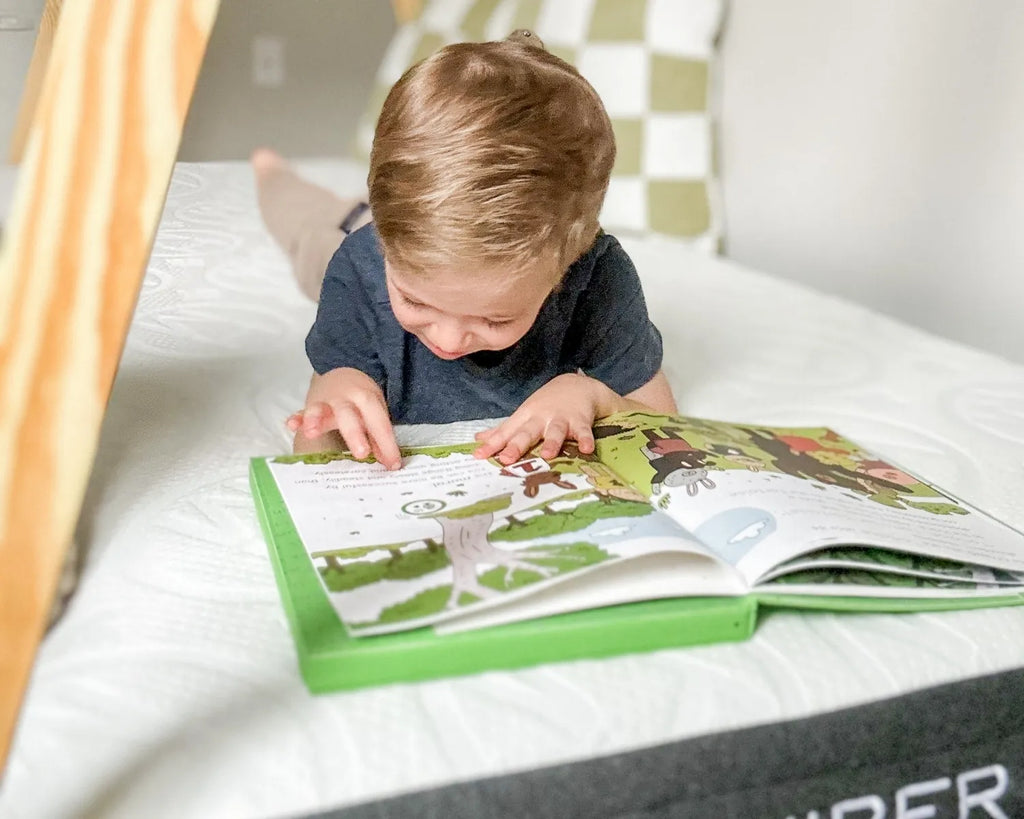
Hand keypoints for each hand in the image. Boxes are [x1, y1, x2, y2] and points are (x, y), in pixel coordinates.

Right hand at [287, 368, 401, 468]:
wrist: (342, 374)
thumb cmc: (361, 401)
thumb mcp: (375, 413)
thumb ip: (379, 438)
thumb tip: (390, 463)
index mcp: (366, 398)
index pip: (378, 421)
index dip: (386, 443)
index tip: (393, 465)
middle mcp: (345, 398)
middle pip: (349, 414)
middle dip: (354, 433)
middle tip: (362, 454)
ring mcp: (324, 401)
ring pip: (319, 409)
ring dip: (315, 419)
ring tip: (311, 433)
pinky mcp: (309, 407)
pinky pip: (301, 412)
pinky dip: (297, 419)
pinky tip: (292, 425)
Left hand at [473, 373, 625, 463]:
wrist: (577, 385)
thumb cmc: (546, 405)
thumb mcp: (524, 414)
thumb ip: (503, 430)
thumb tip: (478, 440)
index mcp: (525, 418)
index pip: (506, 432)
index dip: (493, 444)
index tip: (479, 455)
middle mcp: (541, 418)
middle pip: (527, 432)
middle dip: (517, 445)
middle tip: (506, 458)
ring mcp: (561, 419)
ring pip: (555, 431)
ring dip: (552, 442)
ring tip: (548, 455)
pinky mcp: (581, 421)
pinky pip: (584, 432)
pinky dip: (586, 439)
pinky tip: (587, 450)